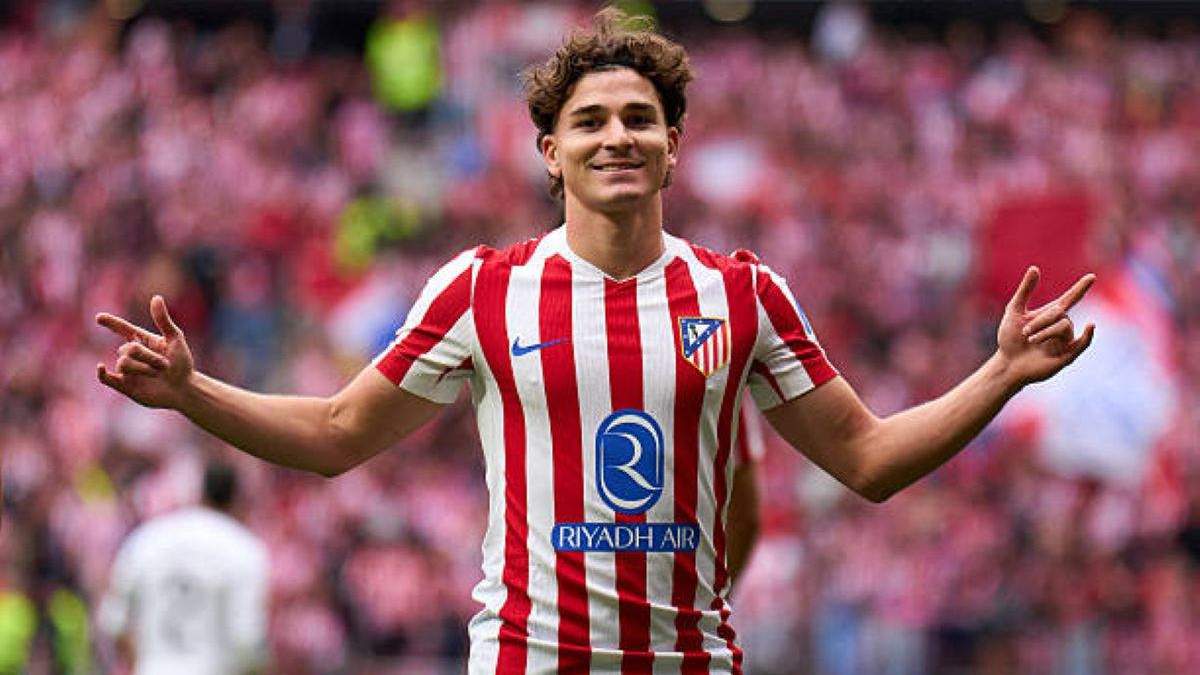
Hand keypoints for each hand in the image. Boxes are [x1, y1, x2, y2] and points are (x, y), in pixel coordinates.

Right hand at [96, 295, 194, 409]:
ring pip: (124, 363)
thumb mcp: (175, 339)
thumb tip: (155, 297)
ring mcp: (127, 370)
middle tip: (165, 365)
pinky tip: (101, 368)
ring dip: (143, 368)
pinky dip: (102, 374)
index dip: (111, 323)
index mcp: (142, 340)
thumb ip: (163, 320)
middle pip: (129, 349)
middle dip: (148, 356)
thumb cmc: (182, 364)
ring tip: (157, 374)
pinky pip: (107, 378)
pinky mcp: (124, 385)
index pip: (123, 329)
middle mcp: (132, 354)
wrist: (184, 389)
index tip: (99, 318)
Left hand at [996, 266, 1095, 385]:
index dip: (1080, 288)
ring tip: (1030, 340)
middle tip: (1025, 332)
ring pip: (1064, 326)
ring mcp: (1065, 341)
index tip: (1091, 276)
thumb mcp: (1014, 311)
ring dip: (1045, 331)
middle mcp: (1061, 326)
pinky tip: (1090, 326)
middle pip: (1059, 314)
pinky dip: (1088, 335)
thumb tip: (1035, 268)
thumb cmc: (1010, 338)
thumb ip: (1025, 291)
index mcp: (1051, 315)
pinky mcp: (1067, 356)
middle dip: (1040, 321)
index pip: (1070, 298)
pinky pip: (1082, 344)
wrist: (1007, 364)